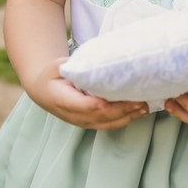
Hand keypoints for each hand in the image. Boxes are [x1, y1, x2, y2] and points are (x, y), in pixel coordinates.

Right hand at [29, 57, 147, 130]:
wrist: (43, 92)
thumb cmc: (51, 76)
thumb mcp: (56, 66)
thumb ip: (71, 65)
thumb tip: (90, 62)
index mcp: (62, 100)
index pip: (84, 105)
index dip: (100, 105)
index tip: (117, 98)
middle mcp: (74, 115)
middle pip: (101, 116)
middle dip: (122, 110)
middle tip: (140, 101)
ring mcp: (82, 122)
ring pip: (107, 124)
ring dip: (127, 117)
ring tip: (144, 107)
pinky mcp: (90, 123)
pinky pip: (109, 125)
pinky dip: (125, 119)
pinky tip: (138, 112)